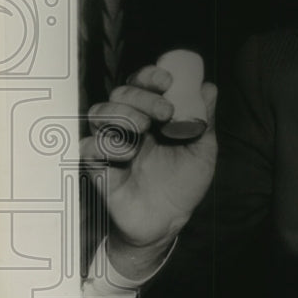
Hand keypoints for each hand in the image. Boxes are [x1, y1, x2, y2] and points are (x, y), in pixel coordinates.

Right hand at [81, 62, 216, 277]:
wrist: (166, 221)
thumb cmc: (183, 184)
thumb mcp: (202, 151)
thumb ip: (204, 120)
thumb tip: (209, 87)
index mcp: (152, 116)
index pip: (142, 84)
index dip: (150, 76)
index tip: (167, 80)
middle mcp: (128, 125)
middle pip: (121, 93)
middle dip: (142, 96)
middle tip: (164, 112)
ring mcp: (110, 144)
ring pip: (99, 112)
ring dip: (122, 115)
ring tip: (143, 130)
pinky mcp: (96, 166)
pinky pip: (88, 146)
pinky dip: (106, 146)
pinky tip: (127, 157)